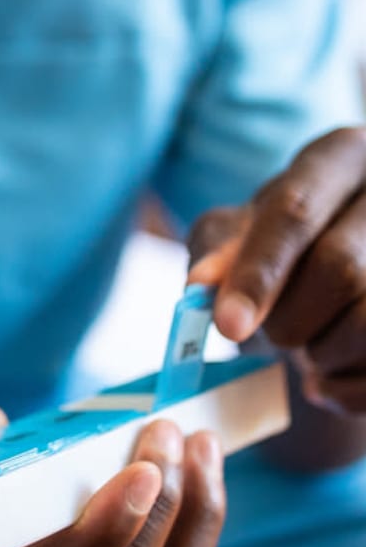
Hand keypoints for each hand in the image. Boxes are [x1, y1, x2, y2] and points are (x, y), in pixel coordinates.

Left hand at [188, 127, 365, 412]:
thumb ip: (215, 251)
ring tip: (303, 349)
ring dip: (320, 355)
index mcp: (344, 155)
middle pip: (339, 269)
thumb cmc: (281, 247)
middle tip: (263, 338)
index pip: (296, 212)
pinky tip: (323, 383)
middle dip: (287, 321)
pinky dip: (343, 391)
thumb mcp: (239, 232)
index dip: (259, 274)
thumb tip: (201, 284)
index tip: (227, 327)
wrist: (332, 277)